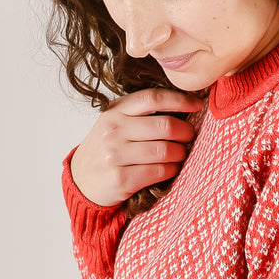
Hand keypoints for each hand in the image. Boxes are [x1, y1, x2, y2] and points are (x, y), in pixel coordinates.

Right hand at [70, 89, 203, 206]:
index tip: (197, 104)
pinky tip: (171, 168)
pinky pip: (158, 171)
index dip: (180, 100)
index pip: (153, 98)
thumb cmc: (106, 150)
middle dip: (185, 131)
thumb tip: (182, 107)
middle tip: (189, 136)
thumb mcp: (114, 123)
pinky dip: (171, 170)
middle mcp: (113, 130)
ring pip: (164, 150)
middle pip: (164, 126)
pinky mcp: (121, 178)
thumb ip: (139, 114)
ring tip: (180, 154)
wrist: (81, 180)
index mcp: (115, 111)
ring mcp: (115, 155)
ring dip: (180, 153)